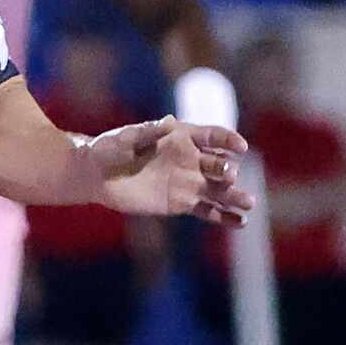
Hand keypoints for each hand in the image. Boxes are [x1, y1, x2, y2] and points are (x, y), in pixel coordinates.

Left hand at [86, 118, 252, 225]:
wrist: (96, 175)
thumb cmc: (109, 149)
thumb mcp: (125, 138)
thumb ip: (147, 132)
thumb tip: (168, 121)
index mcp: (182, 136)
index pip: (212, 136)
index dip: (228, 140)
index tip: (240, 147)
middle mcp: (191, 159)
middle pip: (218, 164)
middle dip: (227, 170)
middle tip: (229, 177)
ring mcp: (188, 182)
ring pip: (217, 190)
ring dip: (234, 196)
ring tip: (249, 203)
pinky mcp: (181, 203)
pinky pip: (207, 210)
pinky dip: (223, 216)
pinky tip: (240, 222)